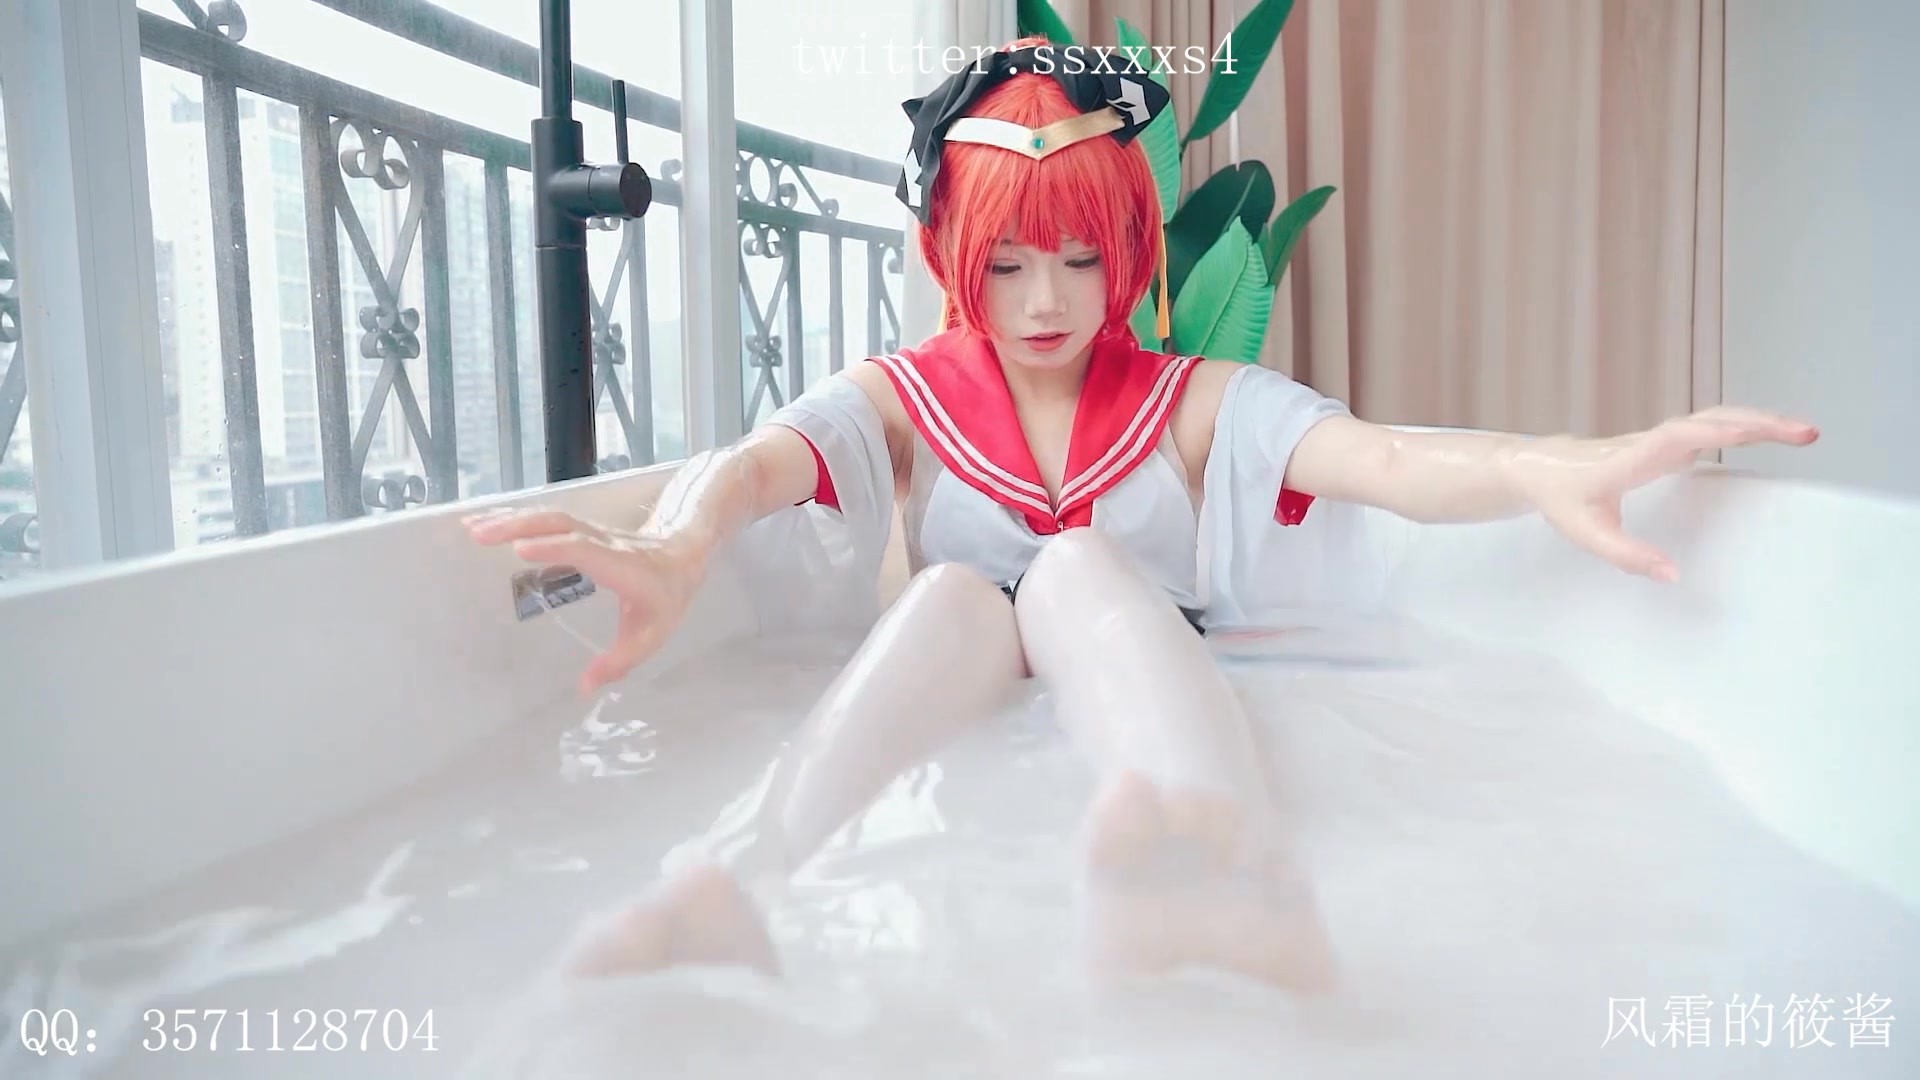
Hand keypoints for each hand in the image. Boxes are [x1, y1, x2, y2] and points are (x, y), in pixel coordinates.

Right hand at [464, 508, 707, 696]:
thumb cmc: (666, 597)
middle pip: (560, 525)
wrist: (684, 554)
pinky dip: (516, 518)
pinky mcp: (581, 529)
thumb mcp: (651, 636)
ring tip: (472, 526)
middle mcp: (604, 542)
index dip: (555, 548)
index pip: (587, 551)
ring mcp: (592, 531)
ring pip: (551, 517)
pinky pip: (547, 520)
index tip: (521, 549)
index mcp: (623, 567)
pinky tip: (488, 521)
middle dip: (518, 526)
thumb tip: (584, 689)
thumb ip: (619, 662)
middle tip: (479, 533)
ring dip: (511, 519)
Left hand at [1513, 405, 1818, 581]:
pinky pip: (1708, 427)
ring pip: (1712, 419)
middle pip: (1707, 421)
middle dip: (1757, 422)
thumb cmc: (1562, 499)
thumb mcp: (1587, 535)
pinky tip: (1769, 432)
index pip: (1672, 439)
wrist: (1539, 468)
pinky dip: (1742, 425)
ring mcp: (1658, 439)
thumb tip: (1673, 575)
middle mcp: (1647, 443)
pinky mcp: (1665, 443)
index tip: (1746, 432)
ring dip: (1757, 420)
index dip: (1709, 433)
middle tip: (1805, 433)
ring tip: (1802, 432)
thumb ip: (1628, 556)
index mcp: (1626, 461)